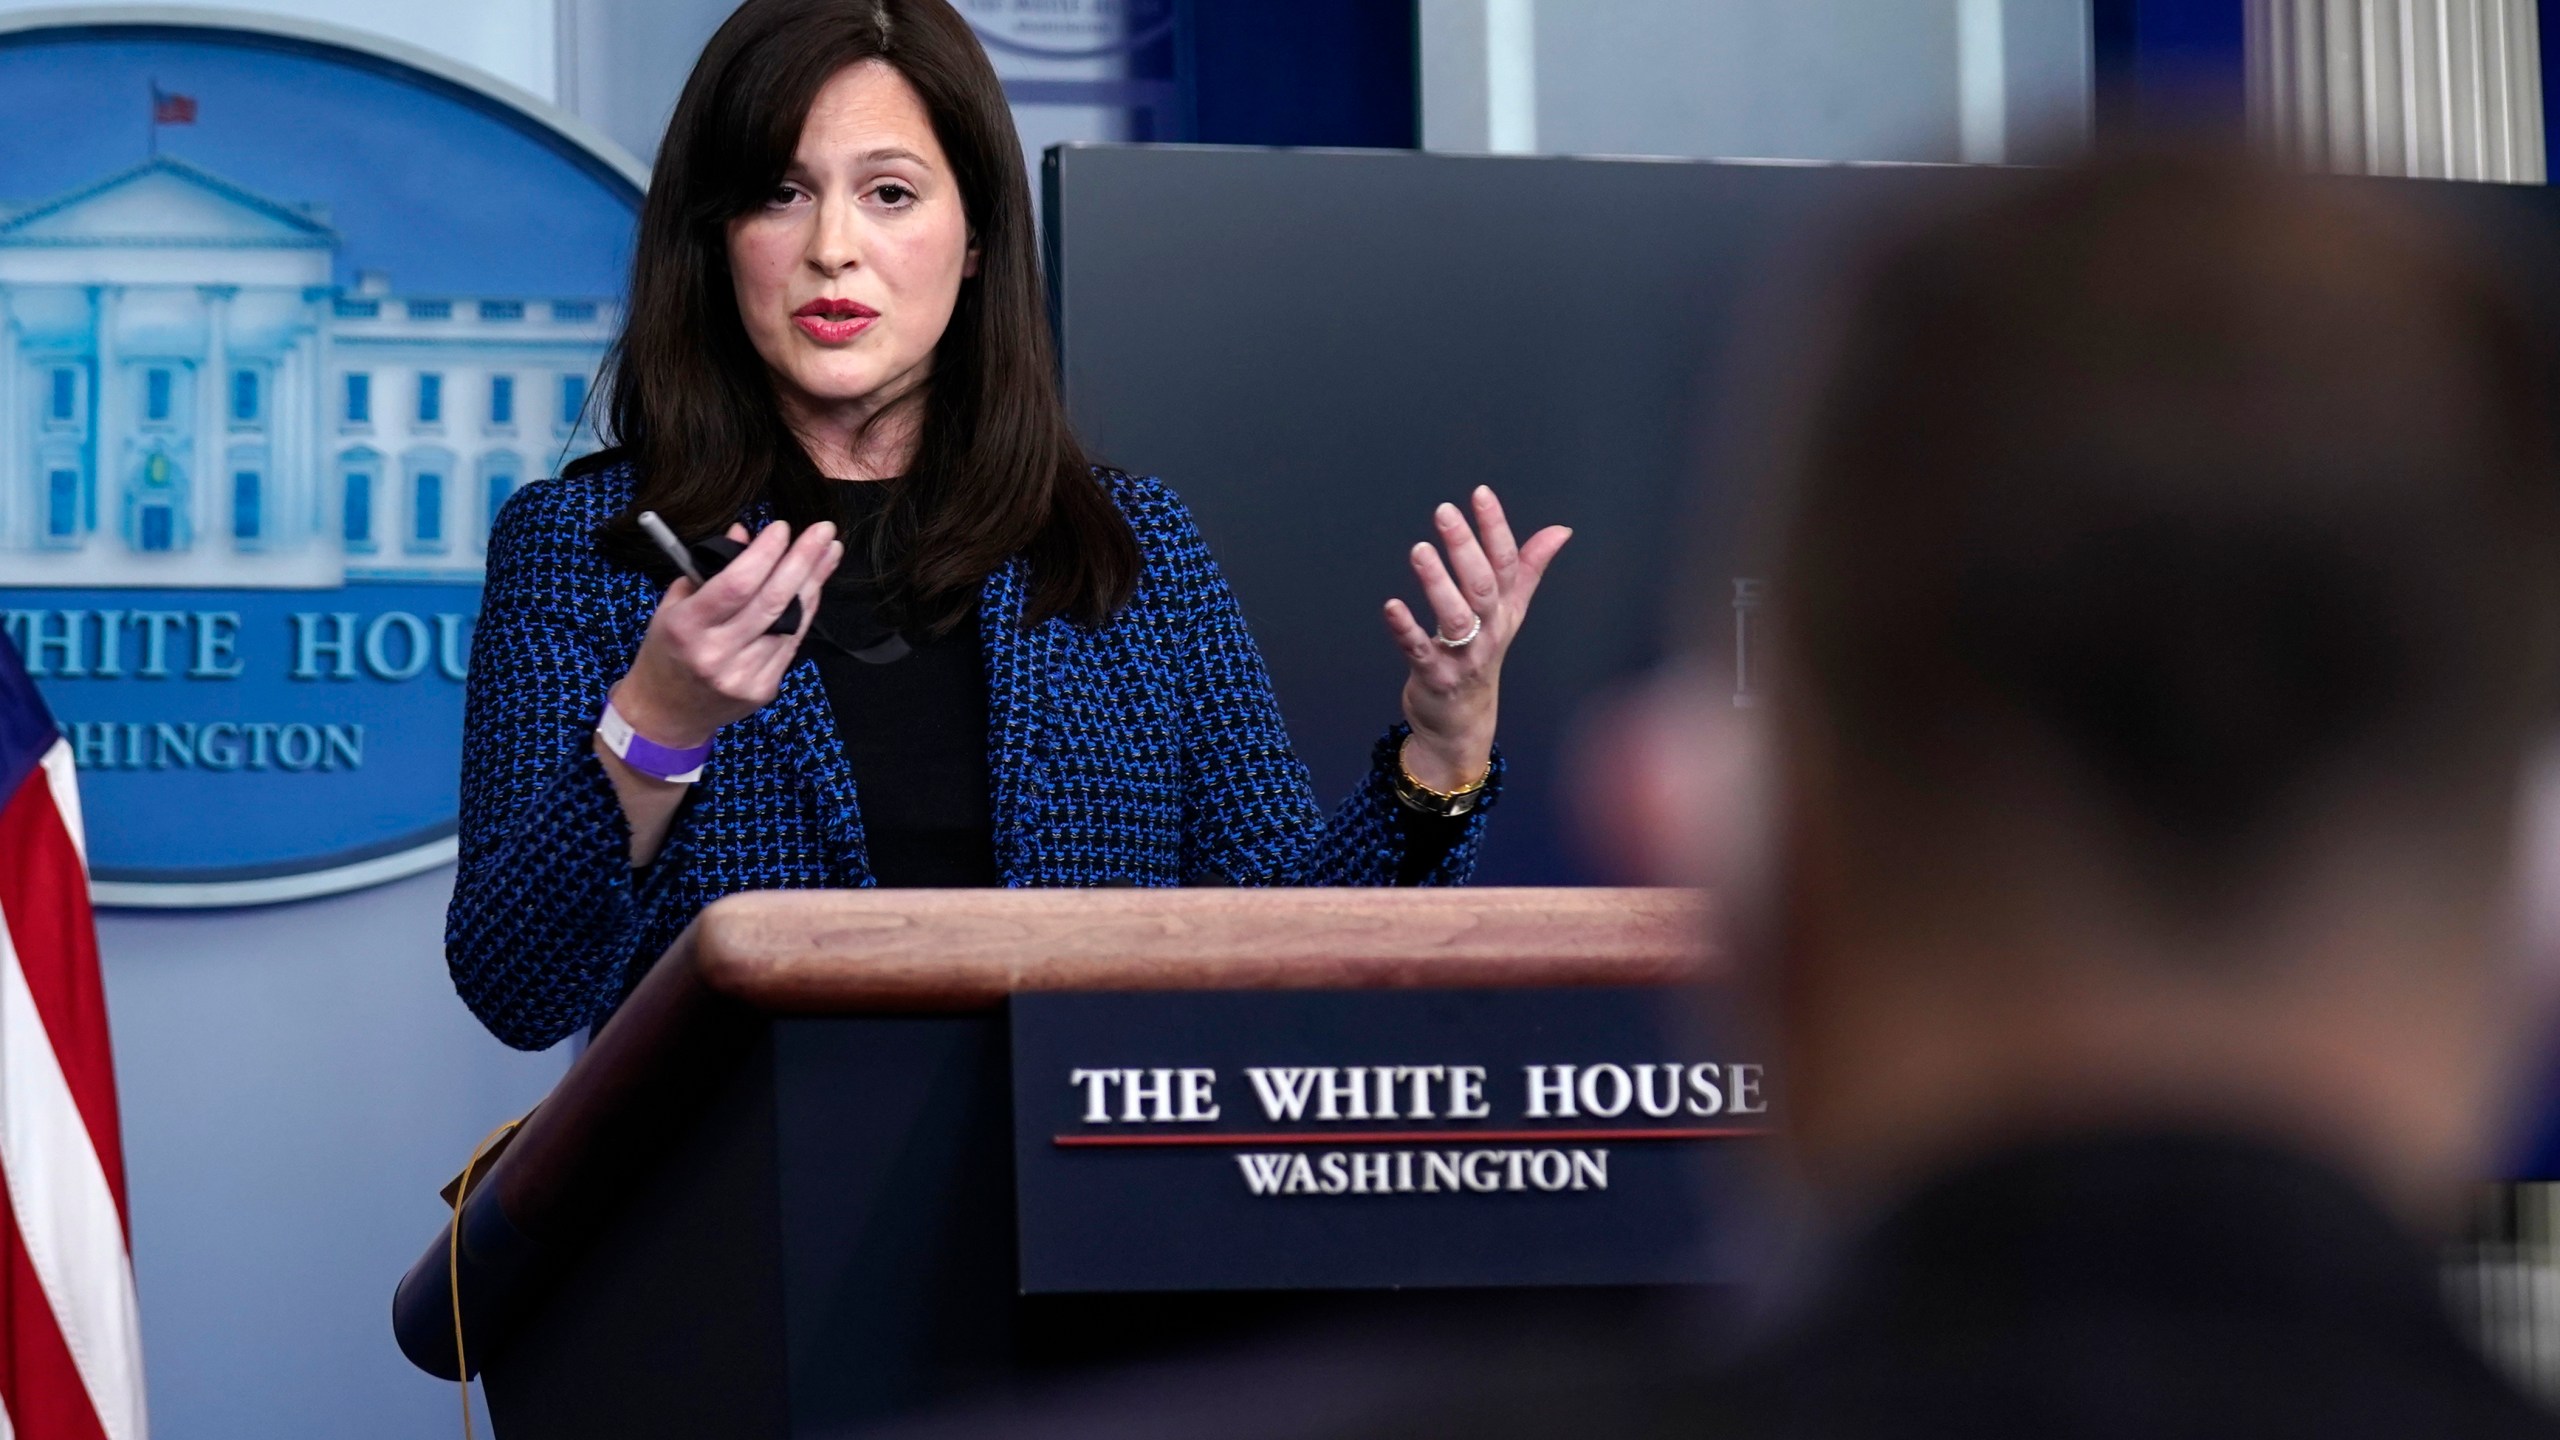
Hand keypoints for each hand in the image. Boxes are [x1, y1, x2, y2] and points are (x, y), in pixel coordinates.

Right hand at [609, 519, 841, 754]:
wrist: (665, 713)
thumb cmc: (667, 652)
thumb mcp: (673, 606)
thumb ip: (709, 570)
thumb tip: (746, 534)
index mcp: (686, 627)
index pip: (735, 585)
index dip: (764, 554)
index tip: (782, 528)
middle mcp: (716, 653)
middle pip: (771, 601)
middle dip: (803, 560)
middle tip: (824, 530)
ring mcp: (743, 675)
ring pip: (790, 622)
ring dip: (813, 582)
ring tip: (829, 552)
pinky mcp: (763, 689)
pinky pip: (792, 642)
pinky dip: (805, 611)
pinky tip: (813, 587)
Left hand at [1382, 486, 1570, 791]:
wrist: (1463, 721)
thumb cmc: (1481, 657)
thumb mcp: (1510, 613)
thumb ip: (1529, 568)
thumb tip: (1560, 530)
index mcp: (1505, 610)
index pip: (1507, 563)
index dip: (1496, 528)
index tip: (1480, 493)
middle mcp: (1489, 630)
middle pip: (1483, 586)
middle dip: (1465, 547)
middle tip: (1444, 512)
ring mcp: (1463, 656)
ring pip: (1456, 617)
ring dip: (1438, 583)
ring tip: (1419, 550)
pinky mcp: (1435, 677)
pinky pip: (1420, 651)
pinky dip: (1406, 629)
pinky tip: (1391, 606)